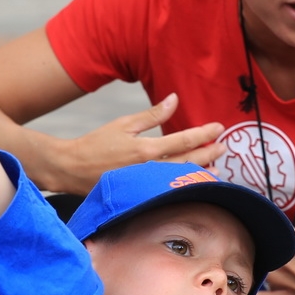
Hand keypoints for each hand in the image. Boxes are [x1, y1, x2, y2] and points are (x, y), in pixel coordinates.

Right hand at [48, 93, 224, 191]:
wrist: (71, 169)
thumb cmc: (96, 144)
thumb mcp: (124, 124)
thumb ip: (152, 115)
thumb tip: (174, 100)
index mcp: (145, 150)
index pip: (183, 140)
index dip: (203, 134)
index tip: (218, 127)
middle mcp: (148, 170)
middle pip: (188, 162)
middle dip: (208, 153)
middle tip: (223, 146)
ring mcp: (145, 186)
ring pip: (180, 179)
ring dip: (201, 172)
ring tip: (216, 166)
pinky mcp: (140, 195)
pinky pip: (168, 188)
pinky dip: (183, 184)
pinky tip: (192, 181)